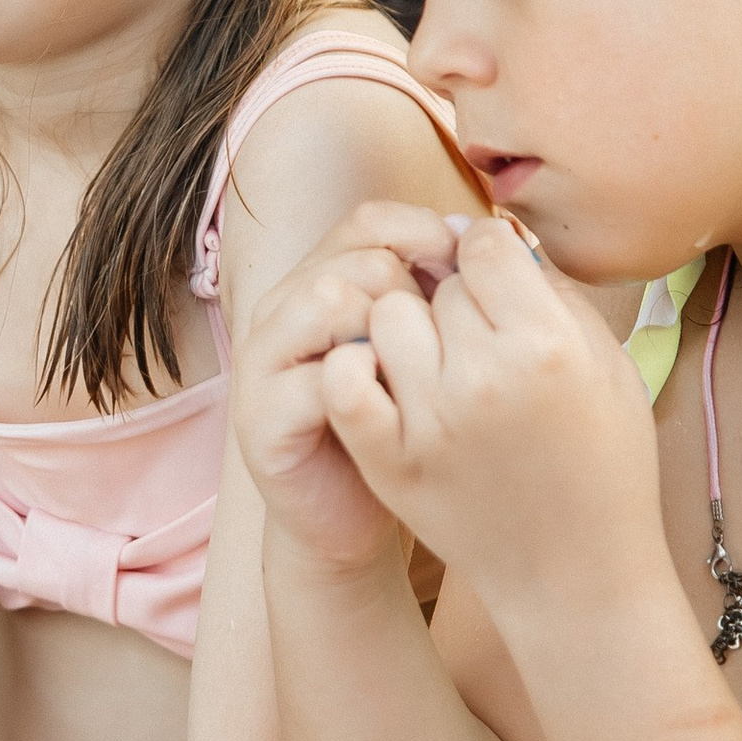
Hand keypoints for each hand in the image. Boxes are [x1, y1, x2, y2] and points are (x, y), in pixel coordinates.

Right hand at [233, 202, 477, 568]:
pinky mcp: (259, 417)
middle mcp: (281, 308)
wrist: (350, 518)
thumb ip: (438, 292)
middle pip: (358, 259)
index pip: (369, 222)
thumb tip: (482, 235)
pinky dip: (370, 391)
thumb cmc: (399, 426)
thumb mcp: (422, 349)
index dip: (427, 237)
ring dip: (390, 337)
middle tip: (452, 346)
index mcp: (318, 279)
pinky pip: (320, 378)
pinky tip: (402, 414)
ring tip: (420, 379)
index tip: (474, 279)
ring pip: (329, 300)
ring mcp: (263, 361)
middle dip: (417, 297)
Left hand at [325, 213, 665, 632]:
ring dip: (410, 329)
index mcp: (548, 344)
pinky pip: (343, 378)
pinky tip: (387, 384)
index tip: (499, 286)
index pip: (485, 245)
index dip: (491, 258)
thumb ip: (556, 297)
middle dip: (458, 299)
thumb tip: (501, 243)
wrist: (579, 579)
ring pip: (386, 316)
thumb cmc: (606, 468)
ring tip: (438, 364)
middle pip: (439, 281)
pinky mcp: (390, 460)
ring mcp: (431, 420)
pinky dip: (355, 369)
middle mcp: (484, 376)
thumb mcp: (611, 369)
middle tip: (479, 340)